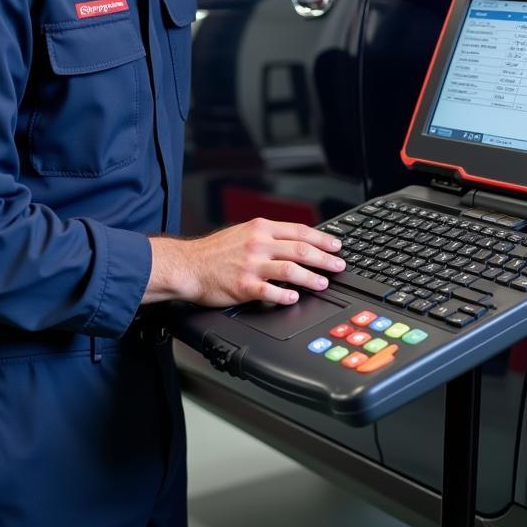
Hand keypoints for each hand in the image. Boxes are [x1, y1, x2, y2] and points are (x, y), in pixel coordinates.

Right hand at [144, 219, 344, 306]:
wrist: (188, 265)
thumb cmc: (215, 252)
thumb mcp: (243, 232)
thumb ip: (269, 236)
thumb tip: (296, 241)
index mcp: (260, 228)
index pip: (299, 231)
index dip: (322, 239)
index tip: (336, 246)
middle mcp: (258, 244)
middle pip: (300, 250)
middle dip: (324, 258)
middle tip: (338, 266)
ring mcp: (251, 265)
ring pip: (290, 270)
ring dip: (311, 278)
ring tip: (323, 283)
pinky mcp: (243, 286)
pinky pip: (270, 291)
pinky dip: (286, 295)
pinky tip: (295, 298)